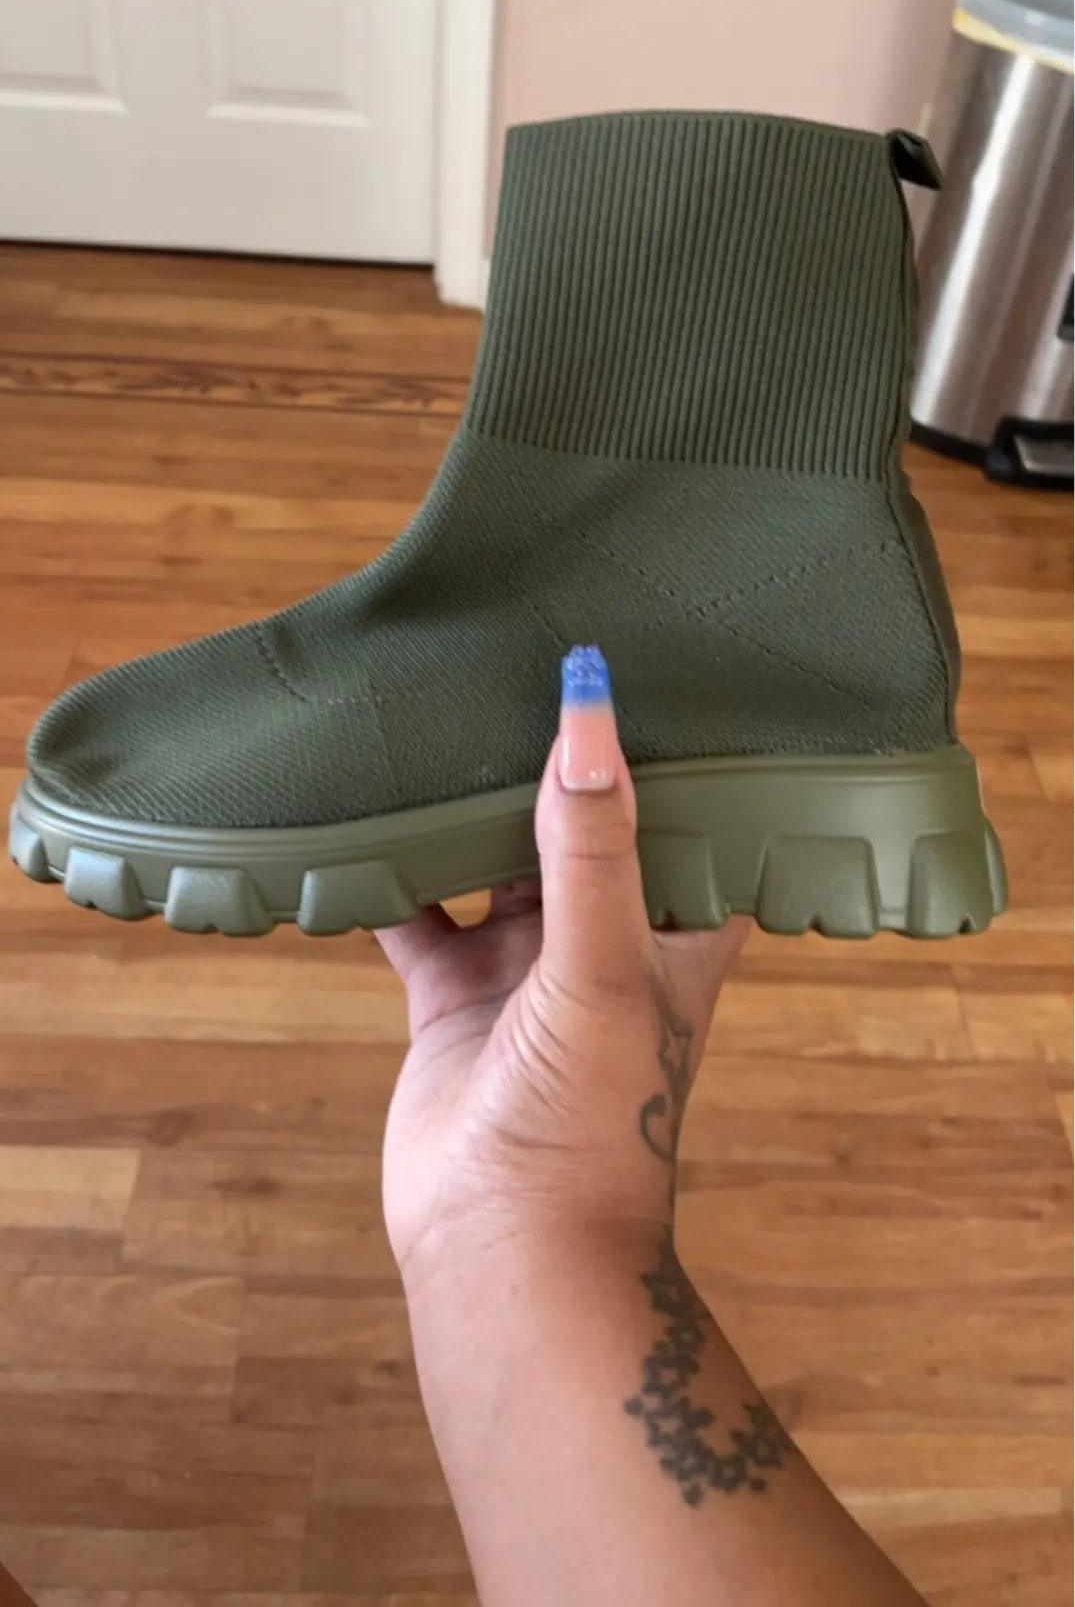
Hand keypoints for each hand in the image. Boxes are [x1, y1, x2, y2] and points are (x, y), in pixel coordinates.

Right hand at [375, 660, 749, 1290]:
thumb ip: (592, 843)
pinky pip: (418, 916)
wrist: (507, 1251)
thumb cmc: (594, 1125)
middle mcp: (605, 943)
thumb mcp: (602, 964)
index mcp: (674, 935)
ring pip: (497, 863)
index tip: (664, 675)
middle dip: (561, 767)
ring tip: (448, 718)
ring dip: (473, 809)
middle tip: (531, 665)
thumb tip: (590, 715)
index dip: (683, 760)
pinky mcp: (453, 998)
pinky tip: (361, 817)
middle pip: (586, 831)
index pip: (695, 826)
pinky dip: (391, 874)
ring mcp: (526, 969)